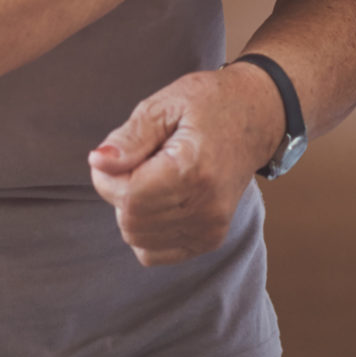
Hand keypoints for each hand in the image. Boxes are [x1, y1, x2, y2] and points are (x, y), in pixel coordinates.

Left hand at [88, 65, 285, 265]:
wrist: (258, 117)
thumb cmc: (210, 104)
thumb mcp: (166, 104)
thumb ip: (130, 136)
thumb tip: (97, 162)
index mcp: (194, 169)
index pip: (128, 196)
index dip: (108, 175)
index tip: (117, 153)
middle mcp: (206, 206)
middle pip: (130, 220)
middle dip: (120, 191)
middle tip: (138, 160)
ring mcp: (210, 228)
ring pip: (137, 238)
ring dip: (132, 209)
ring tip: (154, 176)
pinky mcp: (210, 239)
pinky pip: (153, 252)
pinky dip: (145, 229)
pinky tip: (160, 199)